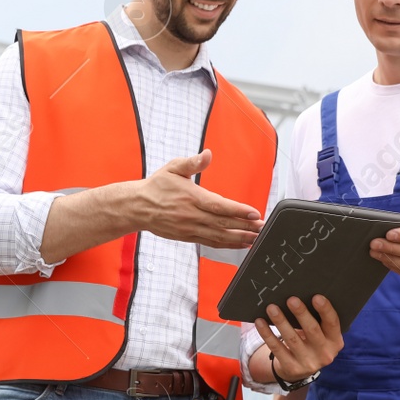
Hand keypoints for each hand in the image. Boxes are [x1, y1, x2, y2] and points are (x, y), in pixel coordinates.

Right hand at [131, 149, 262, 248]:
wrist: (137, 207)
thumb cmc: (157, 186)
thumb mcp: (173, 168)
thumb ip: (192, 162)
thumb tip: (207, 154)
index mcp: (191, 197)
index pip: (219, 205)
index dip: (238, 210)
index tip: (254, 213)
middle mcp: (191, 215)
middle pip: (223, 223)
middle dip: (245, 226)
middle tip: (262, 227)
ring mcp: (189, 228)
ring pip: (219, 236)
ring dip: (239, 238)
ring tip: (256, 238)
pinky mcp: (187, 237)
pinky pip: (210, 243)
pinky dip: (227, 245)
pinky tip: (240, 244)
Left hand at [254, 295, 342, 382]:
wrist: (301, 370)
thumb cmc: (311, 342)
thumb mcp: (321, 335)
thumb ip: (318, 320)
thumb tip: (300, 296)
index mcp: (335, 341)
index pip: (332, 323)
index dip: (325, 310)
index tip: (316, 297)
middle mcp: (325, 354)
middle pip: (312, 330)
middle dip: (301, 314)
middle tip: (291, 299)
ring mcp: (308, 363)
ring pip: (292, 339)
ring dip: (281, 321)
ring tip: (271, 308)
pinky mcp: (292, 368)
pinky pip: (277, 348)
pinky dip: (267, 334)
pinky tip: (260, 322)